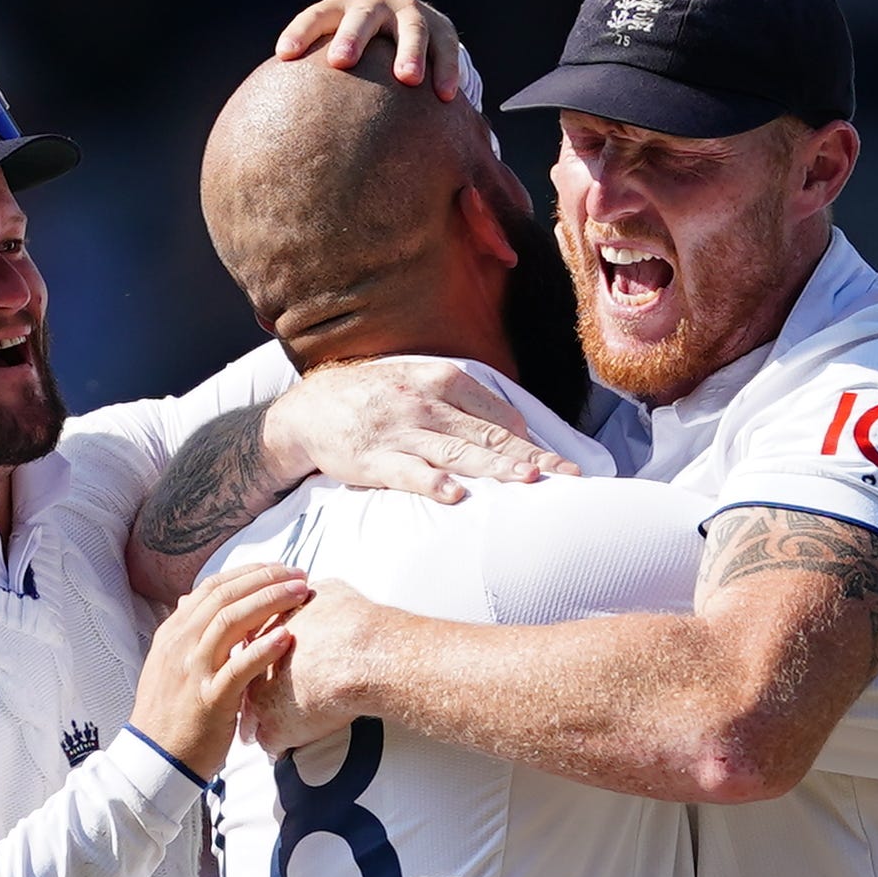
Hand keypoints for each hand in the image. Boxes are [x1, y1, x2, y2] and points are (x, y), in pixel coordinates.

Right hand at [128, 564, 309, 778]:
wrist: (156, 759)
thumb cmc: (171, 713)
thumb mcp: (170, 664)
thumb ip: (185, 632)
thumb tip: (190, 600)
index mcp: (174, 633)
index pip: (212, 588)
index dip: (249, 573)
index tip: (278, 568)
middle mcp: (181, 645)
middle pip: (224, 597)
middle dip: (265, 579)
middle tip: (298, 574)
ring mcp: (193, 671)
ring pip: (230, 622)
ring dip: (269, 602)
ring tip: (299, 593)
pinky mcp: (209, 700)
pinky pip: (237, 668)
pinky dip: (262, 650)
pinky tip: (285, 636)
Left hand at [241, 581, 389, 753]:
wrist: (360, 655)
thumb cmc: (349, 624)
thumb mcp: (329, 593)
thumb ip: (314, 594)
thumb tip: (316, 589)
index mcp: (262, 636)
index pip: (245, 646)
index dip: (253, 653)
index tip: (258, 659)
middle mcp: (254, 669)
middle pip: (238, 681)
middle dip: (242, 687)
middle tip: (249, 692)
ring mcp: (261, 702)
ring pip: (248, 717)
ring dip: (254, 720)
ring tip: (256, 724)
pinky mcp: (277, 730)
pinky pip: (270, 742)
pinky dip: (276, 743)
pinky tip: (280, 745)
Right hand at [268, 358, 576, 503]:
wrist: (309, 410)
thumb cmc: (374, 397)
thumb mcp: (420, 383)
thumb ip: (464, 403)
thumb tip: (514, 429)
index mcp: (442, 380)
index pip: (497, 412)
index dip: (531, 440)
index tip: (561, 465)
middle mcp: (426, 403)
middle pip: (488, 434)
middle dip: (532, 457)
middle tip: (568, 477)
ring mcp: (401, 432)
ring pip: (458, 452)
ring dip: (496, 467)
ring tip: (529, 481)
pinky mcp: (375, 459)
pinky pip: (409, 473)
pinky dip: (433, 483)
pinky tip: (456, 496)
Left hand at [274, 0, 467, 101]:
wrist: (411, 31)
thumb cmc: (362, 60)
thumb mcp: (339, 60)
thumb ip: (315, 82)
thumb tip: (274, 129)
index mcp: (341, 9)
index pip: (316, 16)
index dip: (300, 33)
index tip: (284, 56)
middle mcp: (374, 5)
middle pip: (362, 16)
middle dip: (351, 36)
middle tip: (342, 61)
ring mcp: (409, 13)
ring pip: (411, 28)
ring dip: (409, 52)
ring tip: (408, 79)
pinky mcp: (442, 27)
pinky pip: (447, 47)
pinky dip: (448, 69)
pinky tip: (448, 96)